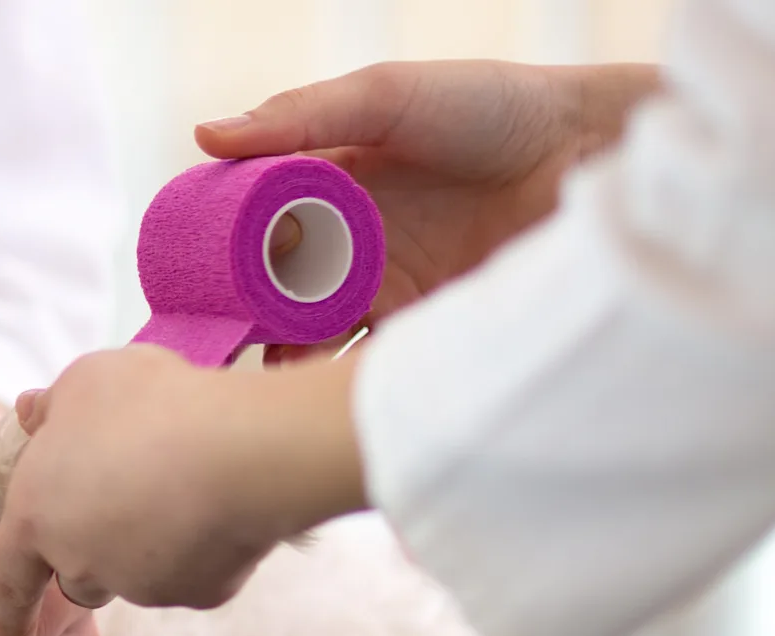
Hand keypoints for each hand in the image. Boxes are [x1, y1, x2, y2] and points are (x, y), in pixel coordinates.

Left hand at [0, 348, 369, 635]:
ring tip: (178, 489)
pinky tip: (218, 505)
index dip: (5, 615)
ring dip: (144, 548)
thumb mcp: (85, 381)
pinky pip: (192, 576)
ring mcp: (142, 585)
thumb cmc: (149, 405)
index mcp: (37, 516)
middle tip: (123, 500)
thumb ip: (52, 405)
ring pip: (135, 577)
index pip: (7, 580)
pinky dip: (199, 550)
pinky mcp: (199, 593)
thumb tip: (33, 413)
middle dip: (91, 554)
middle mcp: (82, 563)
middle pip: (76, 577)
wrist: (240, 449)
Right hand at [197, 60, 660, 362]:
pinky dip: (340, 387)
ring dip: (280, 367)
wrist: (593, 152)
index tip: (182, 295)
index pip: (248, 237)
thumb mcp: (385, 95)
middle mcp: (348, 248)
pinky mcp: (428, 330)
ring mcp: (387, 294)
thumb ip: (300, 116)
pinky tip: (313, 401)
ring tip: (252, 390)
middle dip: (237, 332)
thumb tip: (204, 135)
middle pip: (271, 301)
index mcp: (324, 191)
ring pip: (312, 343)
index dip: (213, 266)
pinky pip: (370, 365)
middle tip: (207, 359)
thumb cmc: (491, 106)